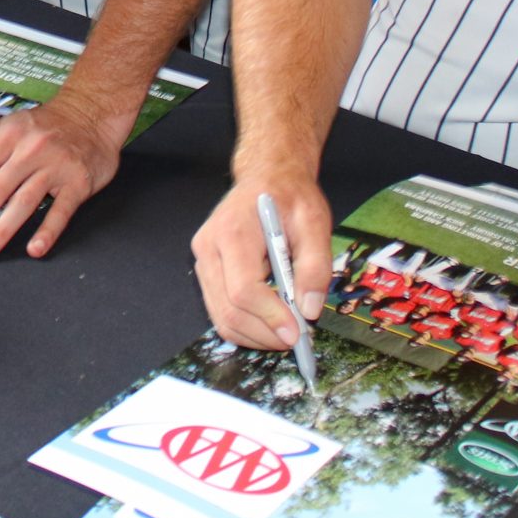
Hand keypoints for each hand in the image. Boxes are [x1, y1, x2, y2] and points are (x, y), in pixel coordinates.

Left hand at [0, 97, 125, 260]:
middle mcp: (29, 149)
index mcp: (7, 136)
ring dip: (2, 231)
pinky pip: (61, 211)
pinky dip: (47, 232)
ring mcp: (55, 165)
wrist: (91, 114)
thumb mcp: (10, 125)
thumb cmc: (45, 126)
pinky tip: (34, 249)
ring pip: (23, 202)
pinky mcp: (78, 181)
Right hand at [192, 172, 332, 351]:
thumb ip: (315, 267)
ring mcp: (202, 259)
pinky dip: (245, 326)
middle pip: (228, 309)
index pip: (243, 289)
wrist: (267, 176)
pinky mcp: (206, 269)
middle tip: (297, 341)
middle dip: (264, 334)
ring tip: (286, 334)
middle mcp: (209, 247)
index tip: (297, 333)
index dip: (270, 317)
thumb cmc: (290, 196)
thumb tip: (309, 310)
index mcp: (233, 232)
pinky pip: (219, 309)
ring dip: (254, 336)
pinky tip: (269, 324)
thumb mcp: (314, 223)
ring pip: (220, 316)